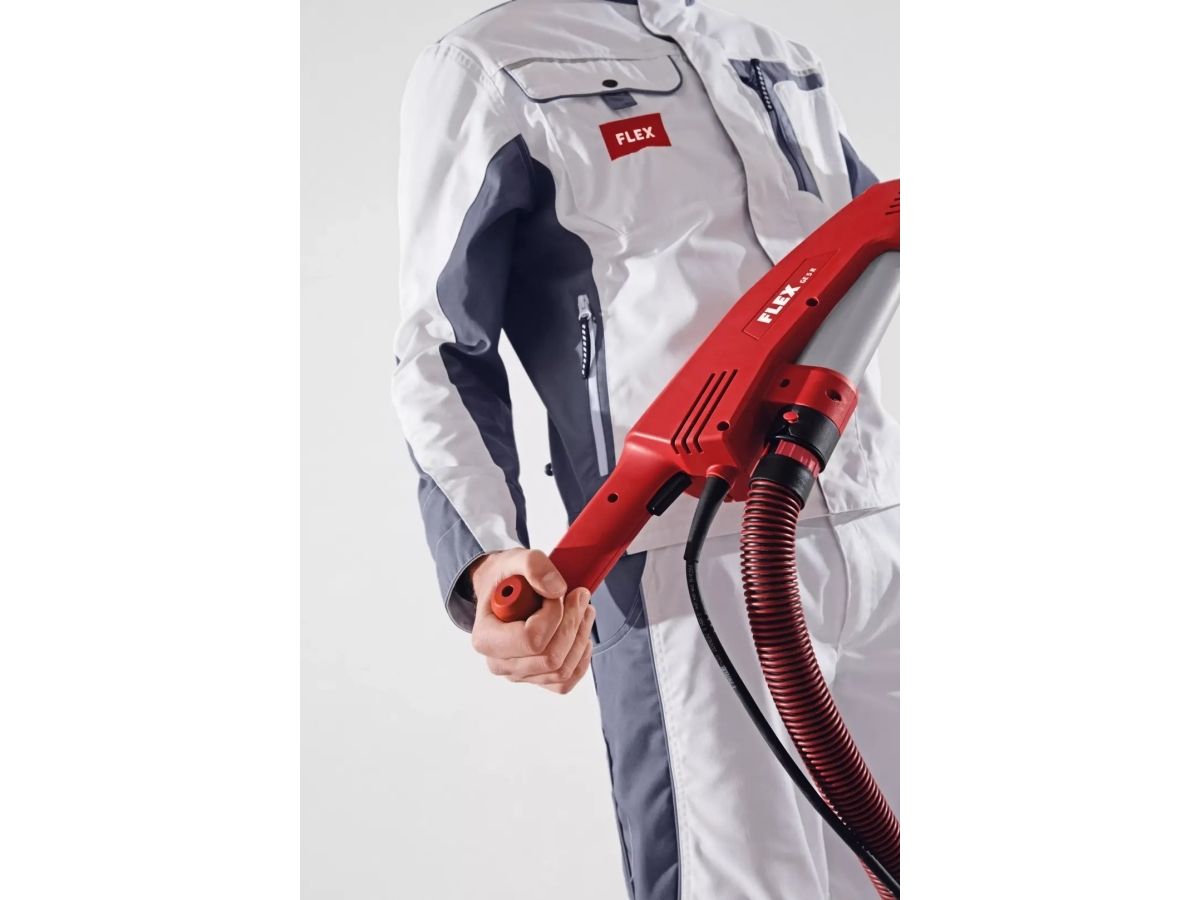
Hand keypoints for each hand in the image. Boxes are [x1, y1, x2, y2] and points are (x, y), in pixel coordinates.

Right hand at [468, 549, 594, 694]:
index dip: (554, 615)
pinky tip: (581, 634)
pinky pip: (566, 681)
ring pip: (562, 669)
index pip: (531, 640)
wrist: (502, 591)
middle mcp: (499, 663)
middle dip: (573, 624)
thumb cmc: (505, 578)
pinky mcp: (536, 678)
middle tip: (580, 596)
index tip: (559, 593)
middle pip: (551, 658)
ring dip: (581, 637)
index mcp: (486, 639)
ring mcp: (518, 674)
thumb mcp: (513, 559)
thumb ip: (533, 565)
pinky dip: (581, 658)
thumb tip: (557, 590)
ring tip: (584, 609)